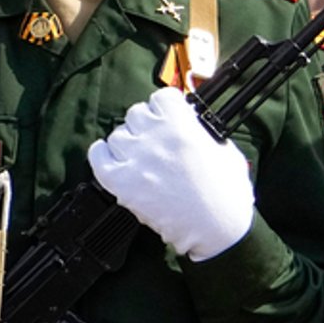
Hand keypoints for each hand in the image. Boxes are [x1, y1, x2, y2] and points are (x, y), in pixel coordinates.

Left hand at [88, 87, 253, 261]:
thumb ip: (198, 131)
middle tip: (157, 138)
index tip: (169, 114)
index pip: (161, 97)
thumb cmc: (225, 191)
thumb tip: (185, 123)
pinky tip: (115, 159)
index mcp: (183, 126)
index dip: (166, 106)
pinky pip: (98, 157)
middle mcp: (156, 138)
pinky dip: (103, 154)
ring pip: (118, 135)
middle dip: (147, 124)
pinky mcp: (123, 184)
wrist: (216, 226)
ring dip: (128, 142)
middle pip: (136, 113)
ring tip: (141, 156)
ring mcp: (136, 160)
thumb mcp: (223, 148)